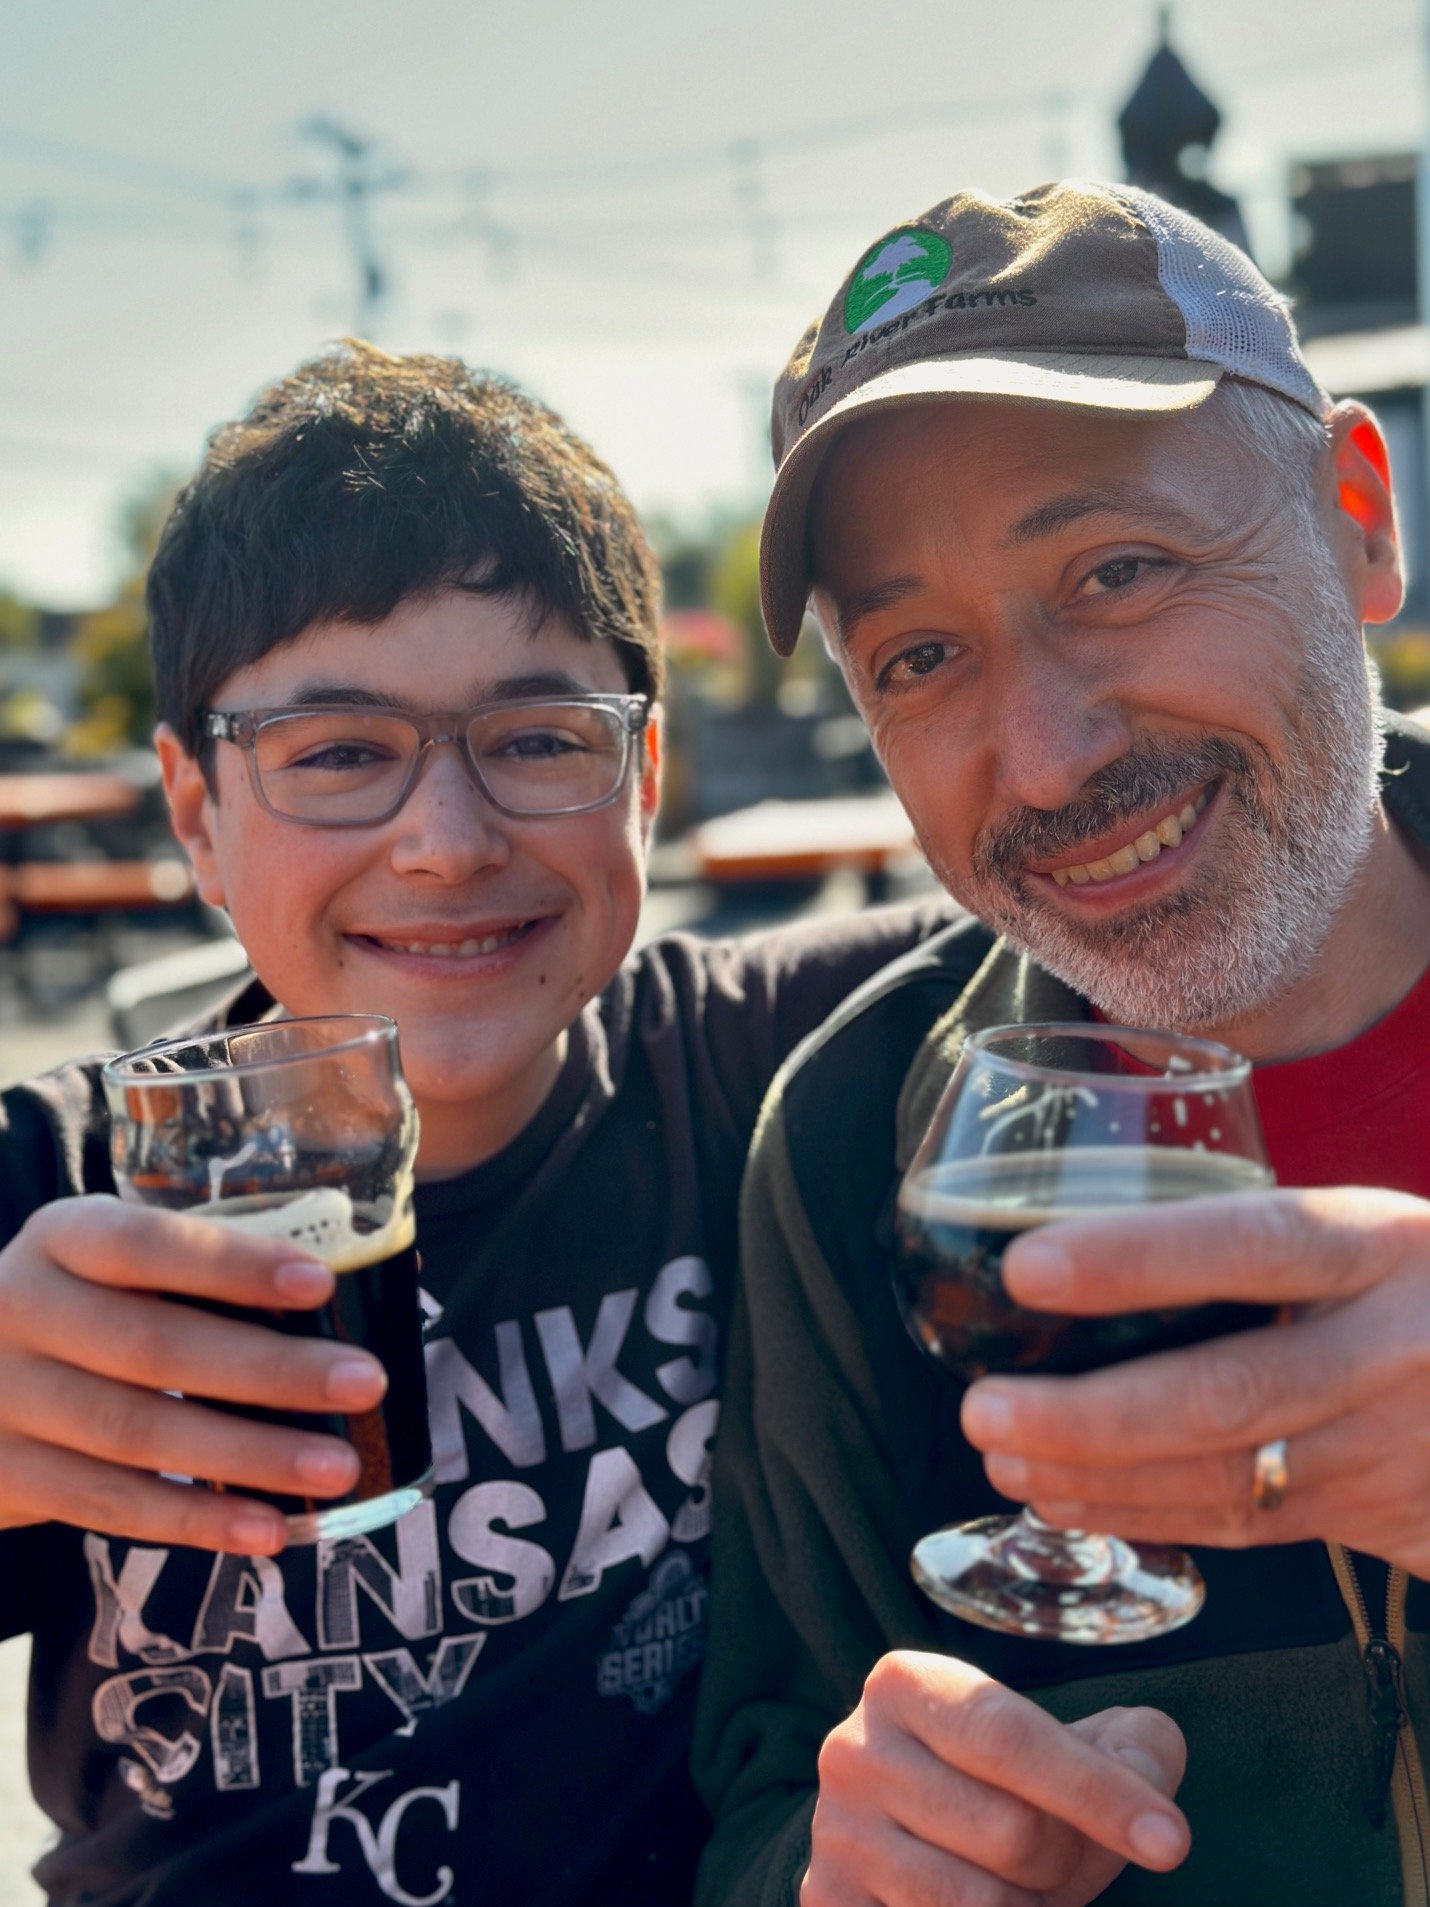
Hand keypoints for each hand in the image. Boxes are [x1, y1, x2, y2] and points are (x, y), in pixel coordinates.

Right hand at [0, 1195, 389, 1553]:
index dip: (232, 1264)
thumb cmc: (83, 1308)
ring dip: (248, 1454)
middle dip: (269, 1368)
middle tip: (364, 1381)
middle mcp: (22, 1308)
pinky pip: (111, 1503)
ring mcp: (4, 1398)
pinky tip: (268, 1527)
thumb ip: (202, 1273)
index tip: (320, 1281)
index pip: (147, 1244)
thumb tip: (354, 1286)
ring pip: (138, 1432)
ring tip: (337, 1468)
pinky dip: (196, 1518)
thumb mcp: (114, 1269)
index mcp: (65, 1237)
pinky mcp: (4, 1476)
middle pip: (154, 1345)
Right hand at [801, 1651, 1187, 1905]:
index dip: (1098, 1791)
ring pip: (980, 1906)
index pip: (1012, 1738)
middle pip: (1010, 1834)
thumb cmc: (1009, 1780)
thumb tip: (1151, 1807)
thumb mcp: (1071, 1740)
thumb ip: (1134, 1749)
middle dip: (1065, 1860)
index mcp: (905, 1684)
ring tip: (1023, 1886)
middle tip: (1062, 1854)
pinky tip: (993, 1904)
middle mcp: (855, 1753)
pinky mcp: (829, 1906)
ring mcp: (836, 1839)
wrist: (907, 1825)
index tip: (1171, 1842)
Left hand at [963, 1187, 1429, 1572]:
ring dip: (1098, 1478)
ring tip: (1003, 1456)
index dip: (1136, 1257)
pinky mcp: (1380, 1517)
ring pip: (1225, 1477)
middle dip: (1089, 1415)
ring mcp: (1389, 1446)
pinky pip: (1246, 1526)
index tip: (1026, 1267)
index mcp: (1381, 1245)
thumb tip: (1090, 1232)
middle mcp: (1390, 1349)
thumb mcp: (1376, 1230)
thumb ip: (1268, 1238)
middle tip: (984, 1409)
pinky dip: (1146, 1518)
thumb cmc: (1425, 1286)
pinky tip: (1067, 1502)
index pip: (1250, 1243)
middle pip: (1226, 1391)